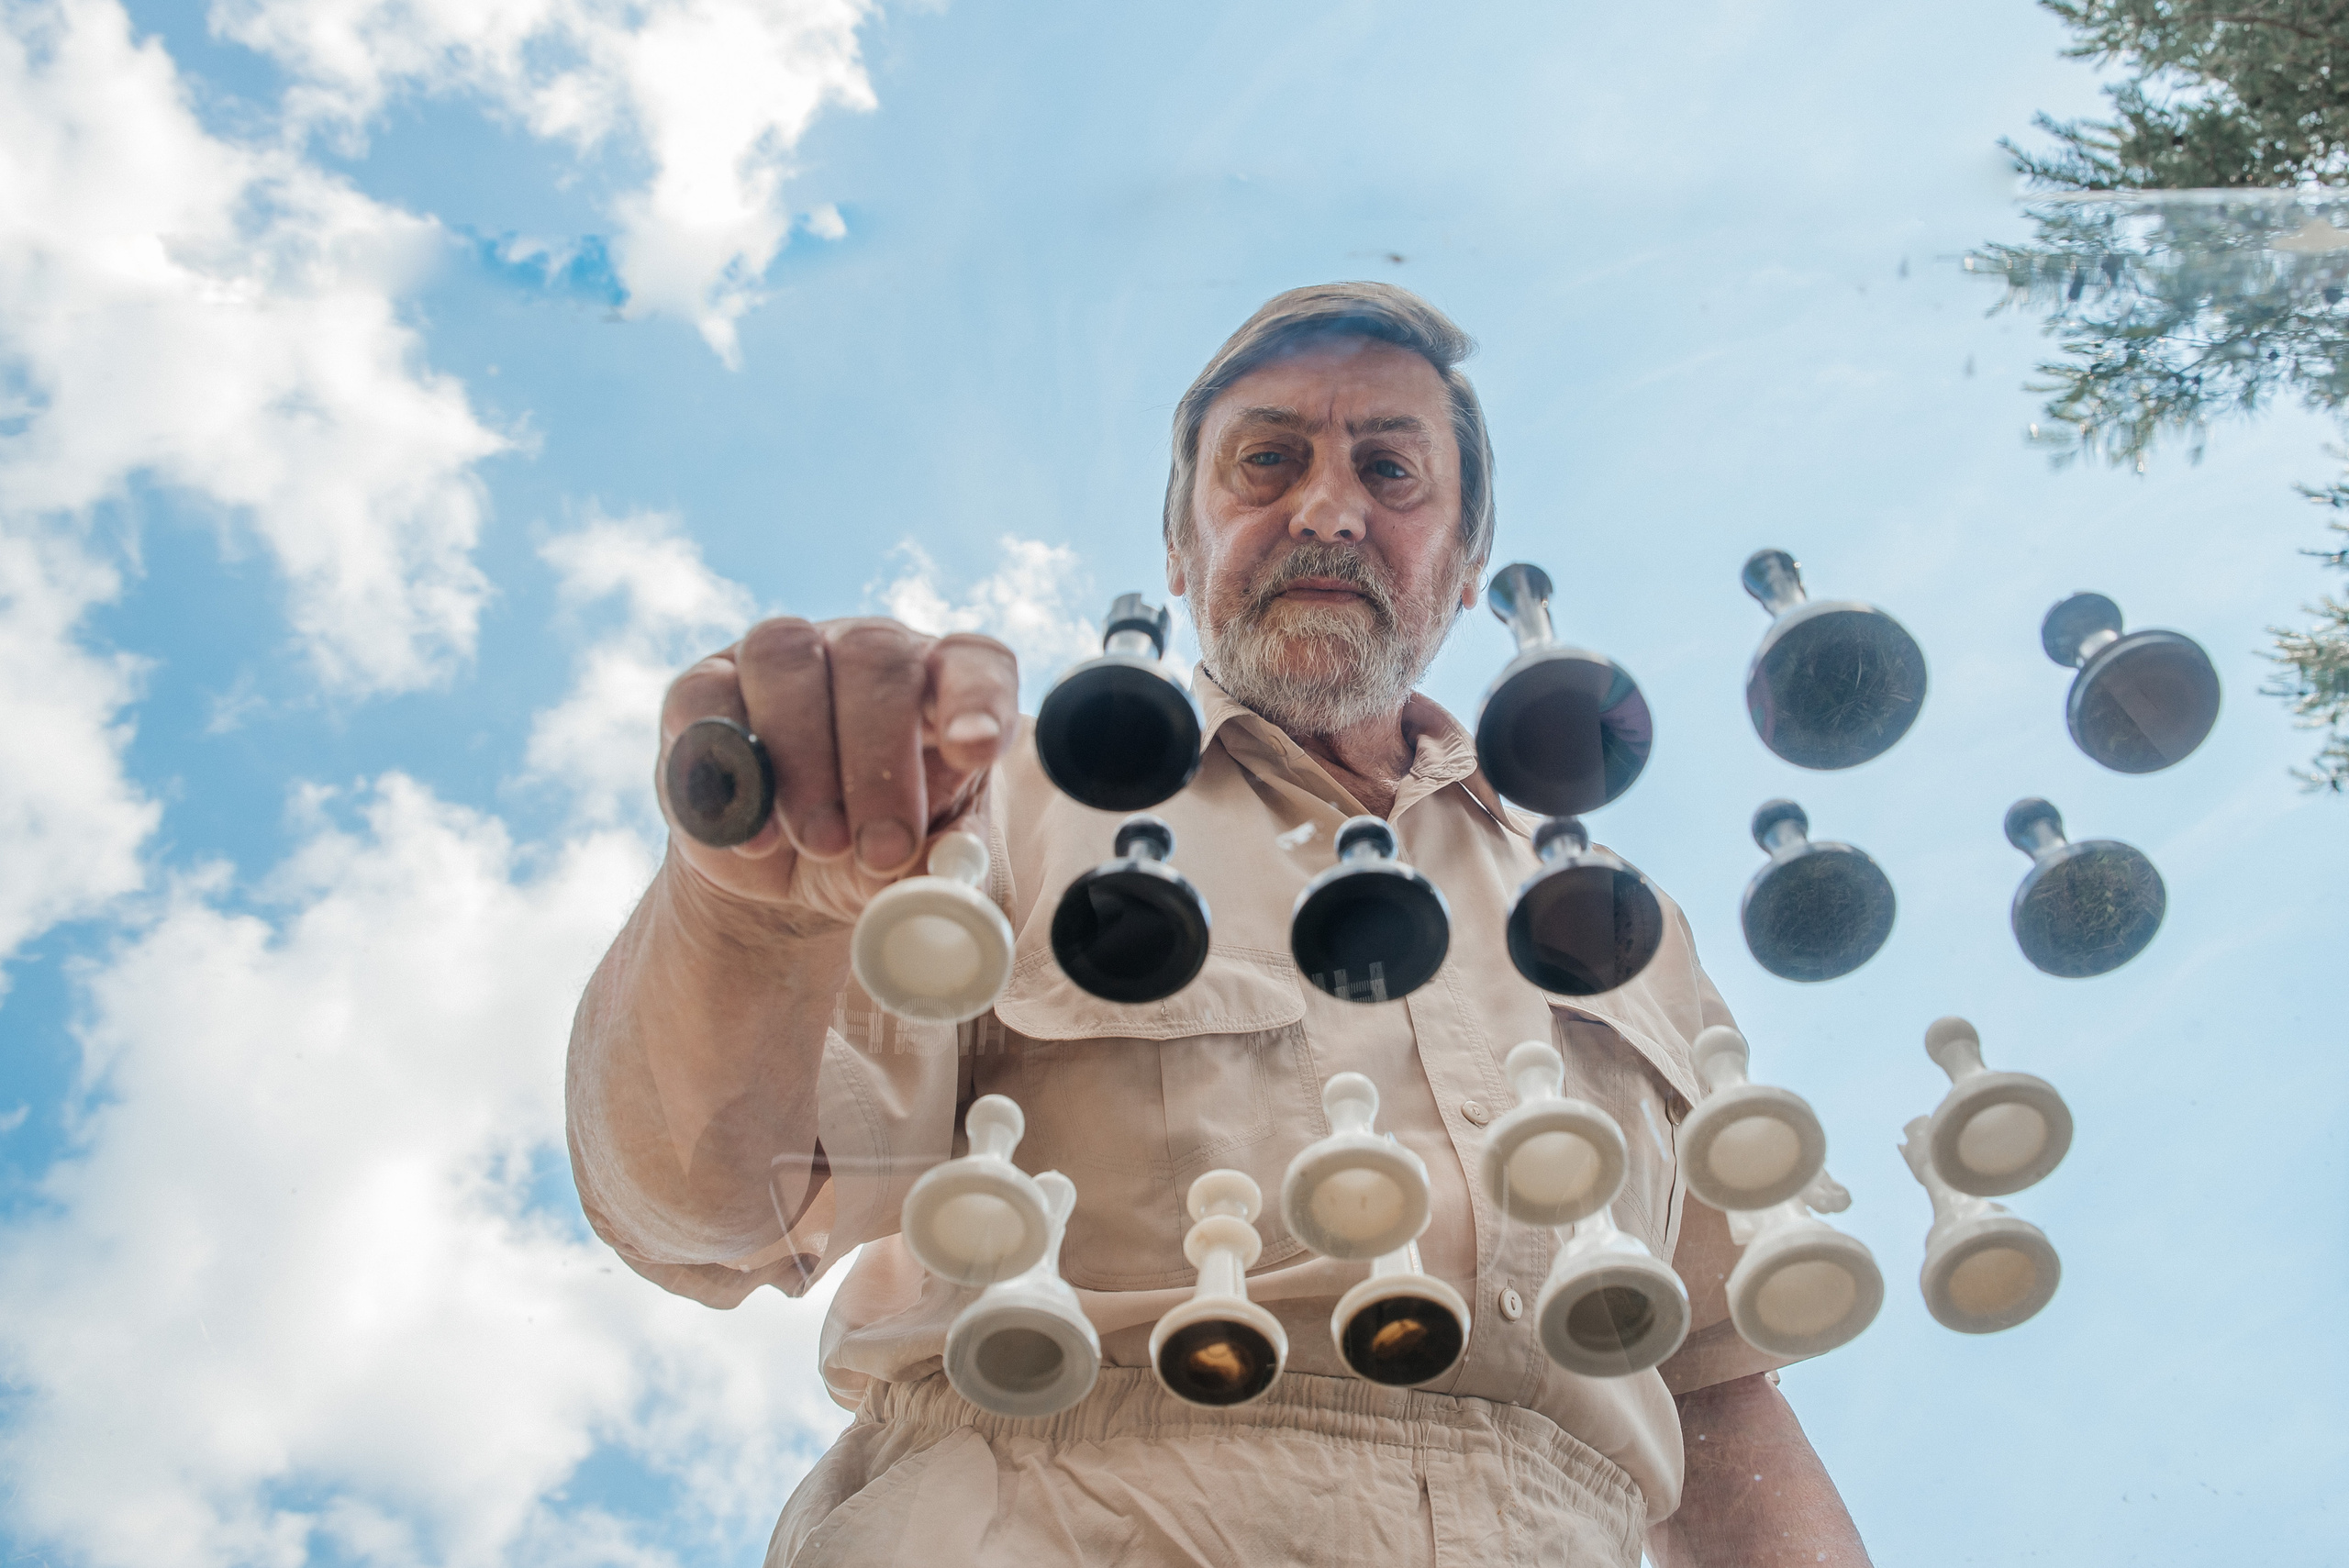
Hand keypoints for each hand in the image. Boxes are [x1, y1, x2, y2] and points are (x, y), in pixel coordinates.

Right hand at [657, 617, 1018, 922]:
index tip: (976, 750)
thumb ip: (940, 868)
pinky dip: (724, 764)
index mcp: (940, 685)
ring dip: (802, 757)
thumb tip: (950, 877)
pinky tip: (752, 833)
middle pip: (876, 656)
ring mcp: (783, 658)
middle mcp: (866, 652)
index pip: (973, 662)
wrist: (782, 874)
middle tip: (881, 849)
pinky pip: (704, 696)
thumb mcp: (918, 868)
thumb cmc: (871, 853)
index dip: (978, 697)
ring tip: (820, 845)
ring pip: (787, 658)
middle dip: (879, 760)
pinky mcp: (706, 685)